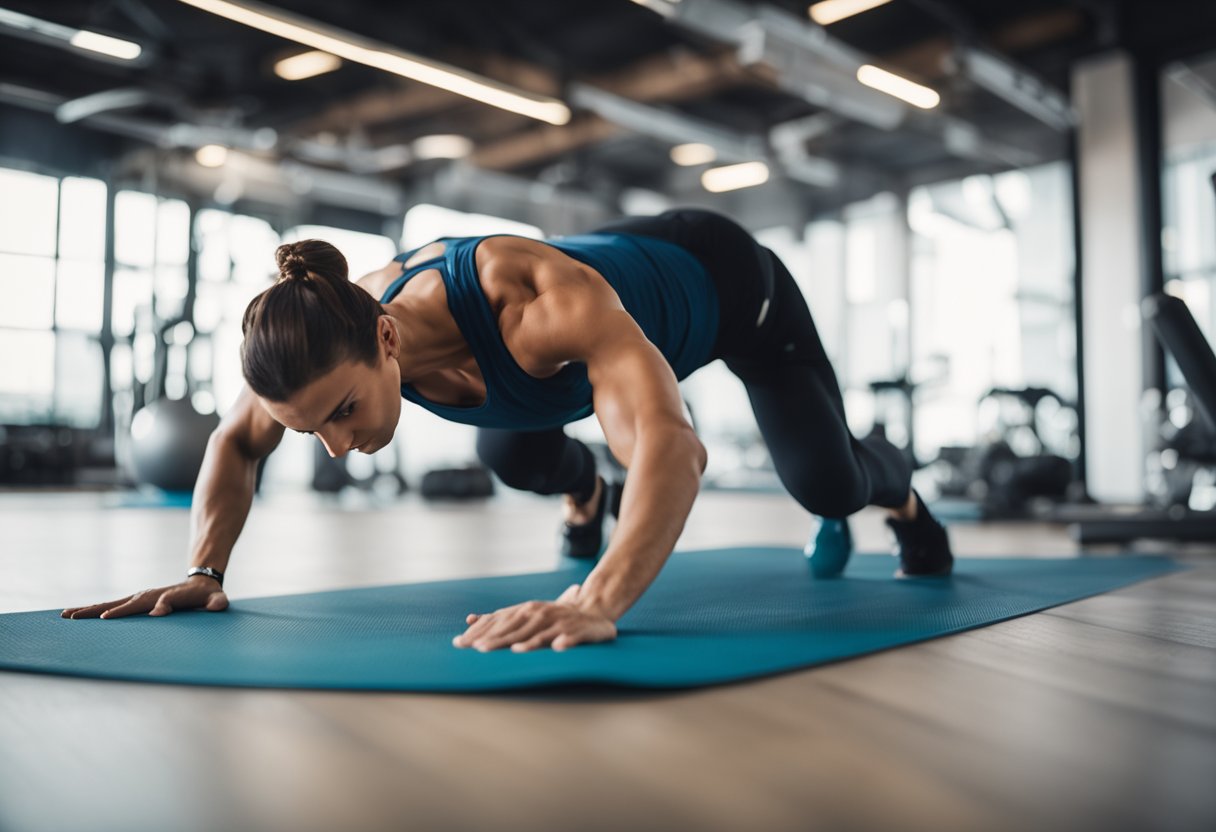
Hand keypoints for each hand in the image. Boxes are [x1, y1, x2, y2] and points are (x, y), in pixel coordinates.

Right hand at [60, 577, 228, 619]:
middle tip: (76, 617)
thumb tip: (213, 605)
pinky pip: (111, 606)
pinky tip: (75, 616)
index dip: (144, 608)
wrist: (201, 584)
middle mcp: (149, 595)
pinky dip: (93, 611)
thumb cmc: (210, 596)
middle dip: (100, 610)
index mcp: (168, 596)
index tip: (117, 616)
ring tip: (66, 616)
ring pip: (111, 604)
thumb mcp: (217, 599)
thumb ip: (217, 602)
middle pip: (122, 603)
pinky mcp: (134, 601)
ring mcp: (139, 597)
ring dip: (89, 610)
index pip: (155, 603)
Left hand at [453, 584, 616, 652]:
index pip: (498, 621)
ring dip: (529, 642)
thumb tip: (470, 619)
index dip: (480, 632)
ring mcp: (559, 622)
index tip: (461, 643)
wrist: (593, 610)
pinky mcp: (578, 630)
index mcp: (525, 611)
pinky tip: (558, 648)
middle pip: (515, 628)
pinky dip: (565, 642)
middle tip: (479, 649)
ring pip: (542, 633)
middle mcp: (539, 614)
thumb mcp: (526, 614)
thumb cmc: (554, 616)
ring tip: (515, 651)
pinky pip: (571, 637)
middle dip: (497, 639)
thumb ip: (500, 618)